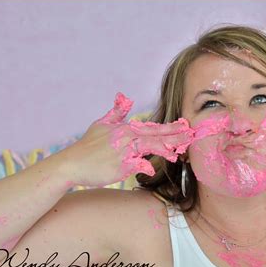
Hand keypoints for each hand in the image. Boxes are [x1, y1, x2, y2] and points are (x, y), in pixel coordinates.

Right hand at [62, 95, 192, 184]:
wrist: (72, 163)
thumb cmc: (87, 145)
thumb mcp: (102, 124)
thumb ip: (116, 111)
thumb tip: (124, 96)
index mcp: (126, 128)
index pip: (153, 127)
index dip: (171, 127)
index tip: (186, 126)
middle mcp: (127, 138)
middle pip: (156, 135)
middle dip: (176, 135)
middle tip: (193, 135)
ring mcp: (124, 151)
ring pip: (150, 147)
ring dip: (166, 148)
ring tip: (178, 153)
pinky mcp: (119, 166)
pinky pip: (136, 164)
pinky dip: (144, 166)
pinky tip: (152, 169)